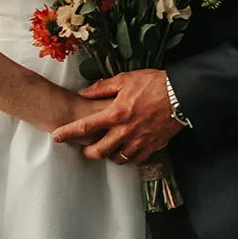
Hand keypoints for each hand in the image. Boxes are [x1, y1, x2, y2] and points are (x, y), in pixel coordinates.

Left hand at [49, 69, 184, 164]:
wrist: (181, 95)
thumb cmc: (153, 84)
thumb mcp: (125, 79)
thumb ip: (102, 88)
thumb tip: (83, 92)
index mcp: (115, 113)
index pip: (85, 127)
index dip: (68, 133)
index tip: (56, 137)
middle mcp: (125, 131)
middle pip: (99, 151)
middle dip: (88, 153)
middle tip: (86, 149)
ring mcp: (139, 141)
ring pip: (117, 158)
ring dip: (109, 155)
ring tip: (108, 149)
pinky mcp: (152, 146)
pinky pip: (135, 159)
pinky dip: (128, 157)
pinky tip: (127, 150)